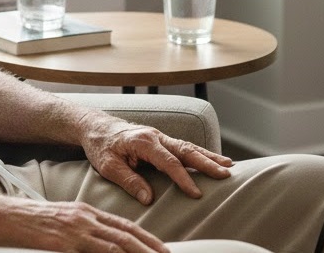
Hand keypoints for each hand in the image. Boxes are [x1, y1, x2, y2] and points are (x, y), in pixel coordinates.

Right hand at [0, 196, 171, 252]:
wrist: (0, 216)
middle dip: (152, 249)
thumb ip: (80, 236)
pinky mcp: (65, 242)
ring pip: (117, 245)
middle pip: (127, 235)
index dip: (146, 239)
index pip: (124, 226)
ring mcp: (76, 230)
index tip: (163, 249)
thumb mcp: (58, 226)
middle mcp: (85, 218)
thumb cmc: (25, 225)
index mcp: (84, 213)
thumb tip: (98, 247)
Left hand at [77, 113, 231, 204]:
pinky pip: (183, 146)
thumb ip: (129, 181)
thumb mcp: (108, 166)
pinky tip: (211, 159)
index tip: (196, 194)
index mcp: (143, 142)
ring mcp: (159, 136)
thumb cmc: (100, 145)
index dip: (183, 178)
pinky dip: (199, 153)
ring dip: (208, 156)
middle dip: (207, 162)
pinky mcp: (160, 140)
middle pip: (185, 150)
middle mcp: (155, 136)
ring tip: (228, 165)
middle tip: (226, 174)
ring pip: (188, 146)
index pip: (168, 162)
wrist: (94, 125)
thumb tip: (149, 198)